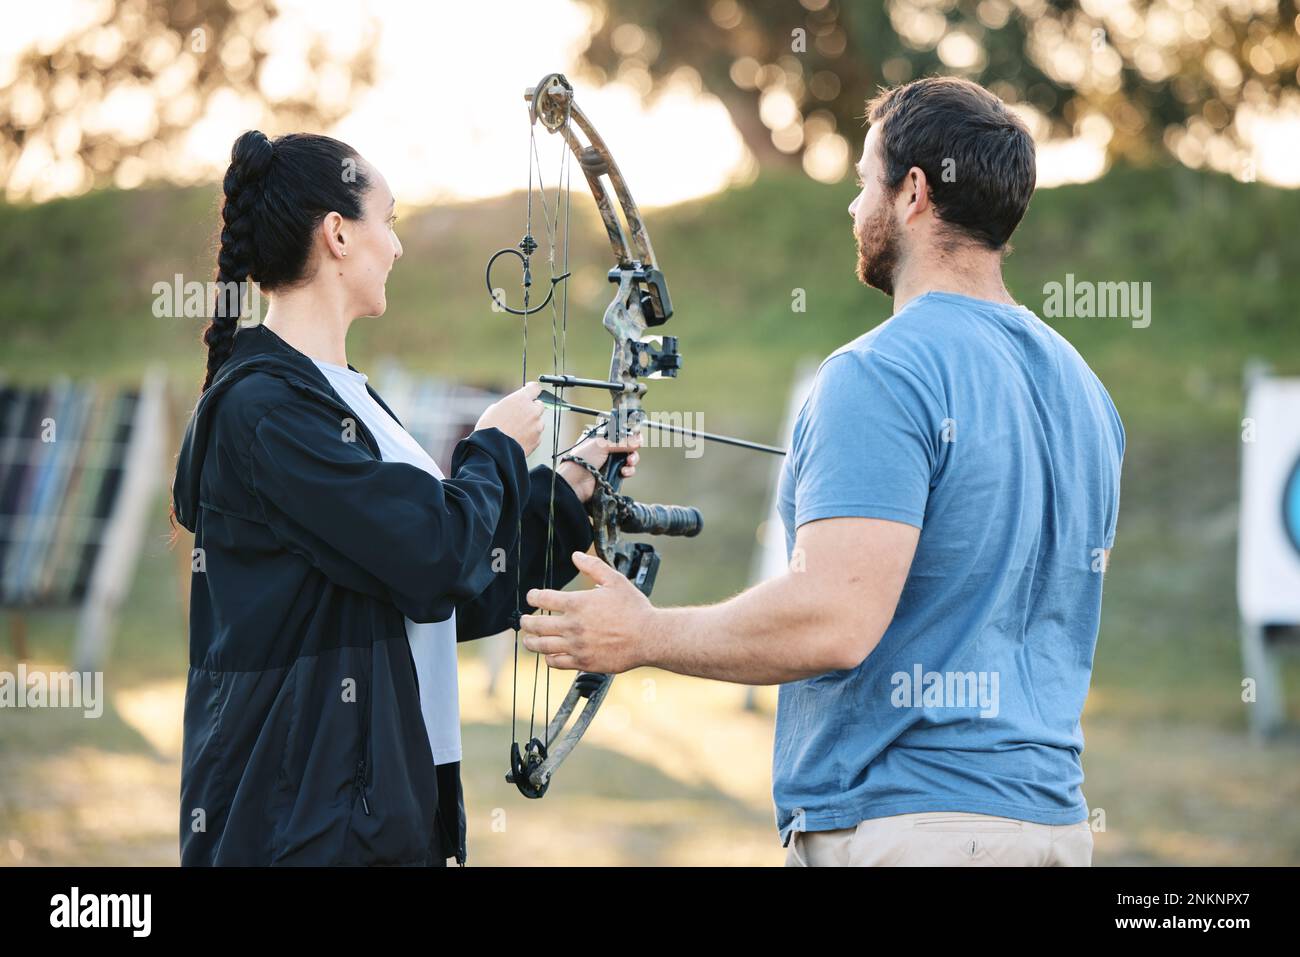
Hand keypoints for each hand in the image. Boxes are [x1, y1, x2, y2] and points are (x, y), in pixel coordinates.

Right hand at [475, 381, 543, 455]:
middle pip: (539, 405)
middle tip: (520, 415)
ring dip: (531, 423)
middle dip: (531, 408)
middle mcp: (532, 411)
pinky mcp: (537, 440)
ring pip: (538, 421)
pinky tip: (518, 439)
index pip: (535, 387)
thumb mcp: (495, 409)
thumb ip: (510, 404)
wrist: (492, 450)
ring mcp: (537, 426)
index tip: (529, 391)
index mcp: (521, 399)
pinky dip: (530, 436)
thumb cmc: (489, 428)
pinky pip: (536, 435)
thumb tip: (514, 406)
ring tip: (516, 431)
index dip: (532, 389)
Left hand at [520, 552, 654, 673]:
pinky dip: (548, 658)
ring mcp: (576, 646)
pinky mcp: (583, 663)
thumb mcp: (615, 581)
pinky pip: (556, 663)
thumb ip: (593, 566)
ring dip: (531, 641)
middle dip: (525, 622)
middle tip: (523, 621)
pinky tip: (549, 654)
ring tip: (528, 639)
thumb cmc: (634, 608)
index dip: (533, 597)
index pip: (543, 599)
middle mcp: (572, 626)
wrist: (649, 637)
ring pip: (542, 646)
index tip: (532, 597)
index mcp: (577, 604)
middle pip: (536, 624)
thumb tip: (576, 555)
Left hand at [556, 433, 641, 502]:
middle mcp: (606, 450)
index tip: (637, 438)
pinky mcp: (613, 475)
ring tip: (629, 463)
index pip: (620, 434)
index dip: (629, 436)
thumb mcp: (602, 445)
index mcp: (601, 439)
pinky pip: (626, 472)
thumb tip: (638, 439)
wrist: (575, 482)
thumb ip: (622, 442)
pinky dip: (628, 471)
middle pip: (627, 447)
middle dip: (632, 450)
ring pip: (628, 460)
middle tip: (631, 453)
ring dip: (632, 460)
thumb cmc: (582, 460)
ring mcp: (610, 464)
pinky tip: (624, 472)